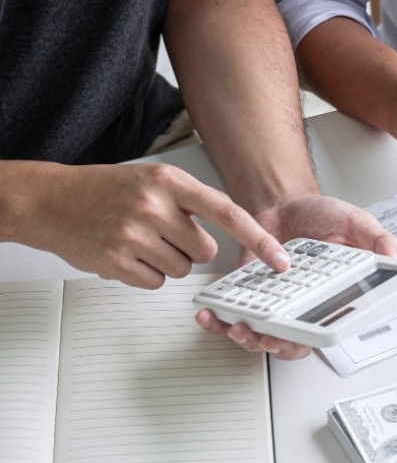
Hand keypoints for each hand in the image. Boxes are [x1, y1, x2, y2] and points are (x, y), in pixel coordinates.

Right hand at [17, 163, 288, 288]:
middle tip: (160, 233)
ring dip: (165, 261)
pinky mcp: (117, 261)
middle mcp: (153, 205)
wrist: (49, 200)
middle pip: (205, 250)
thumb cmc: (104, 190)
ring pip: (182, 268)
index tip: (280, 259)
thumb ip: (189, 201)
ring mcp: (134, 234)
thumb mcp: (152, 181)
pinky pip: (156, 282)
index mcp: (168, 182)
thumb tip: (229, 228)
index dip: (258, 239)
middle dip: (189, 248)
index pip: (227, 213)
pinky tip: (126, 254)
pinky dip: (145, 274)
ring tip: (138, 240)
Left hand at [195, 194, 396, 360]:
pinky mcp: (247, 299)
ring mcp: (275, 306)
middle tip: (267, 336)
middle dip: (277, 346)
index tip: (304, 336)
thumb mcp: (355, 221)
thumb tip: (395, 255)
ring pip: (261, 338)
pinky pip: (234, 319)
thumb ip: (377, 238)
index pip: (330, 330)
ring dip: (246, 339)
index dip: (317, 340)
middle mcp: (305, 309)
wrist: (283, 203)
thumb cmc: (321, 217)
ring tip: (236, 327)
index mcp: (334, 299)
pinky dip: (219, 322)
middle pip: (293, 344)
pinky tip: (210, 316)